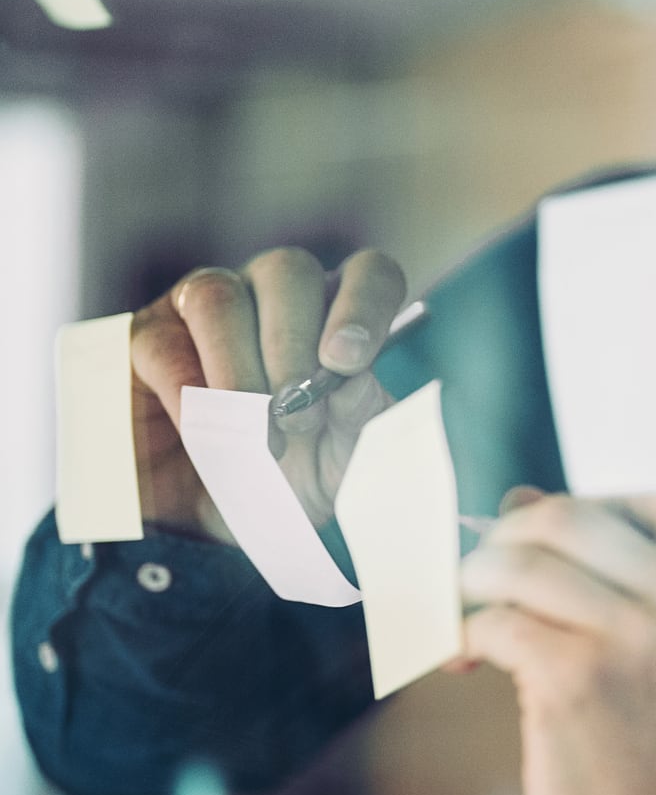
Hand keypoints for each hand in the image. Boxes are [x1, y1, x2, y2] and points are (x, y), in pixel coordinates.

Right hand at [129, 248, 406, 535]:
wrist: (220, 522)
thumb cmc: (298, 476)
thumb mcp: (344, 459)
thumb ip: (361, 419)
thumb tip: (353, 384)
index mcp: (339, 313)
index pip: (368, 273)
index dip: (364, 305)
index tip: (348, 363)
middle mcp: (274, 294)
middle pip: (287, 271)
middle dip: (293, 346)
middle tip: (297, 416)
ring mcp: (206, 305)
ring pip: (218, 296)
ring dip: (238, 366)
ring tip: (254, 431)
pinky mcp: (149, 337)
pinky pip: (163, 345)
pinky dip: (188, 393)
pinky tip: (205, 432)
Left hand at [458, 491, 655, 794]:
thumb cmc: (652, 733)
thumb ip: (608, 565)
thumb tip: (517, 501)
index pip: (647, 478)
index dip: (582, 486)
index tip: (539, 521)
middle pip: (564, 511)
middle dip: (505, 540)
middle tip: (484, 580)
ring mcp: (638, 632)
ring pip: (517, 562)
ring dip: (472, 586)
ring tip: (468, 621)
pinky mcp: (579, 677)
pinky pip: (492, 622)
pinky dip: (461, 639)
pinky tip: (465, 665)